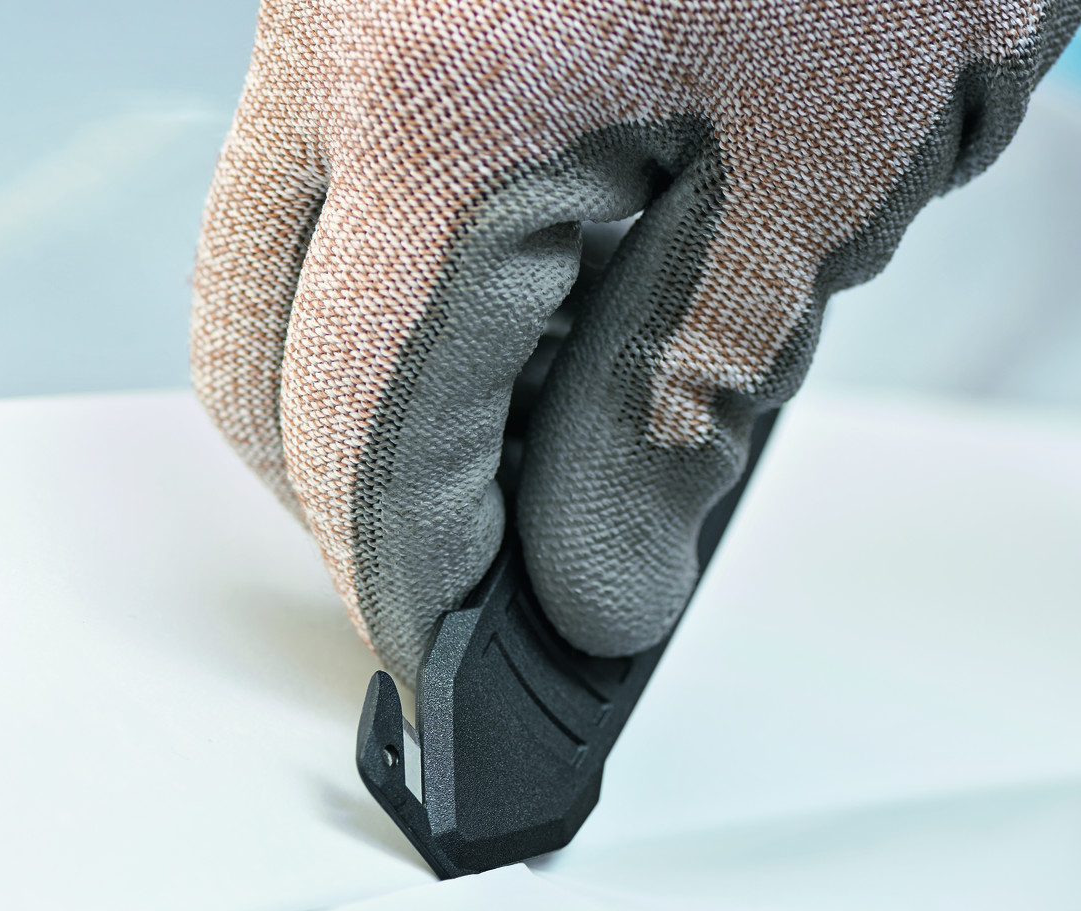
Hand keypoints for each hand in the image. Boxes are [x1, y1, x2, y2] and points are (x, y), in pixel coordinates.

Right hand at [191, 0, 1080, 679]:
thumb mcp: (826, 179)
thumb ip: (682, 402)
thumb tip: (591, 574)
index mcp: (449, 106)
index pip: (360, 435)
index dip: (406, 587)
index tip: (466, 675)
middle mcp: (338, 32)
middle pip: (255, 360)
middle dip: (351, 504)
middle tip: (479, 589)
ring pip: (275, 259)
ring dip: (372, 388)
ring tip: (517, 465)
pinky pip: (332, 166)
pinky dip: (403, 275)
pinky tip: (525, 313)